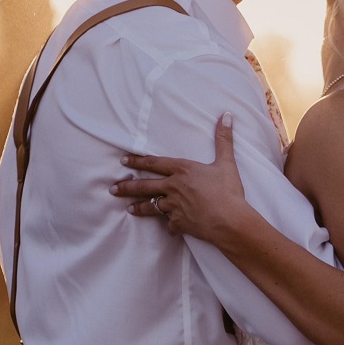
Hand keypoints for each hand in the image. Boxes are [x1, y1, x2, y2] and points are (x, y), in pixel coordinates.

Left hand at [112, 114, 250, 244]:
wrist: (230, 220)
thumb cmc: (228, 191)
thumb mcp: (226, 162)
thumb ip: (223, 139)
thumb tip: (227, 116)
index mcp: (182, 170)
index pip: (154, 163)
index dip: (138, 161)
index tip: (124, 161)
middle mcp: (173, 187)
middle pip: (145, 186)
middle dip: (127, 187)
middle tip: (113, 188)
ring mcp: (174, 206)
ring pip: (152, 206)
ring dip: (139, 207)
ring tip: (129, 209)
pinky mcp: (179, 223)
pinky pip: (170, 225)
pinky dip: (170, 226)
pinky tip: (169, 229)